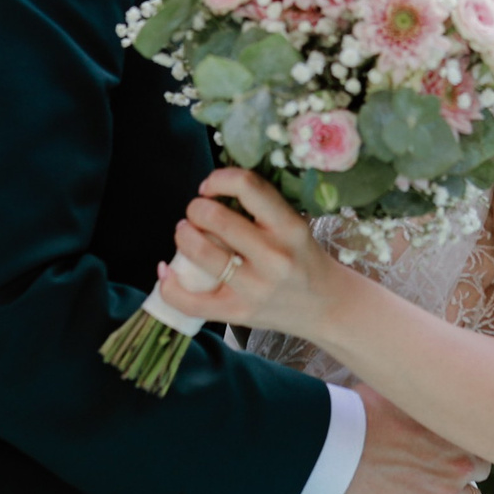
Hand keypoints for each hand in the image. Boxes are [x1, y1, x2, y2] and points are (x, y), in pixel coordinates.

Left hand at [154, 167, 347, 341]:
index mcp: (289, 227)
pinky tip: (166, 271)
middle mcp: (274, 257)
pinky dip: (169, 285)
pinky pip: (191, 301)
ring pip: (201, 253)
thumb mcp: (294, 226)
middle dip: (196, 208)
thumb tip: (211, 192)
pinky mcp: (238, 314)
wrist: (326, 307)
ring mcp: (255, 288)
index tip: (210, 187)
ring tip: (186, 234)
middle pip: (216, 218)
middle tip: (196, 212)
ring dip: (183, 235)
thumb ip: (260, 209)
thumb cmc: (303, 259)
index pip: (247, 186)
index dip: (219, 179)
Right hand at [338, 384, 484, 493]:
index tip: (446, 447)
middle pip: (480, 472)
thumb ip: (415, 395)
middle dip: (461, 471)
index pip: (479, 439)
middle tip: (438, 471)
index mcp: (454, 429)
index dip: (462, 445)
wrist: (341, 450)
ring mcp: (446, 493)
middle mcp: (459, 462)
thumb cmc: (361, 414)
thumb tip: (410, 385)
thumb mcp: (394, 390)